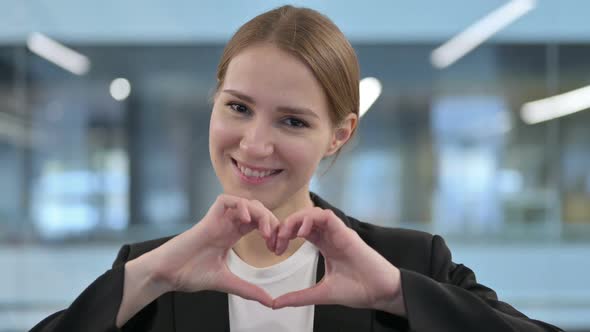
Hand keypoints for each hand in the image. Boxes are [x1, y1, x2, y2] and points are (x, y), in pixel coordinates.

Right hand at [143, 194, 278, 306]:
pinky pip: (226, 200)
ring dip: (260, 213)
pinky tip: (246, 219)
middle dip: (271, 221)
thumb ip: (249, 289)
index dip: (272, 231)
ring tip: (265, 232)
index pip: (259, 223)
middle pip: (257, 210)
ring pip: (245, 203)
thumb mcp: (227, 282)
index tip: (278, 248)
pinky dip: (239, 205)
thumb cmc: (190, 274)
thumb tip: (270, 301)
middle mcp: (227, 224)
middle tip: (275, 240)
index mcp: (232, 235)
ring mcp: (218, 220)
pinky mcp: (208, 218)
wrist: (167, 274)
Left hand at [272, 207, 405, 314]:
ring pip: (313, 213)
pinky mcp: (346, 232)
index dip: (285, 235)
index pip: (301, 230)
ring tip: (286, 234)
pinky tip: (302, 232)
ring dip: (296, 219)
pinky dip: (312, 219)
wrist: (379, 292)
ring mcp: (338, 232)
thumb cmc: (357, 290)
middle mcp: (330, 235)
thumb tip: (275, 304)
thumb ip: (298, 297)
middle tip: (275, 241)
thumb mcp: (320, 293)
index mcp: (325, 245)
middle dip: (286, 225)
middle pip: (304, 218)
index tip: (275, 249)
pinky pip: (327, 216)